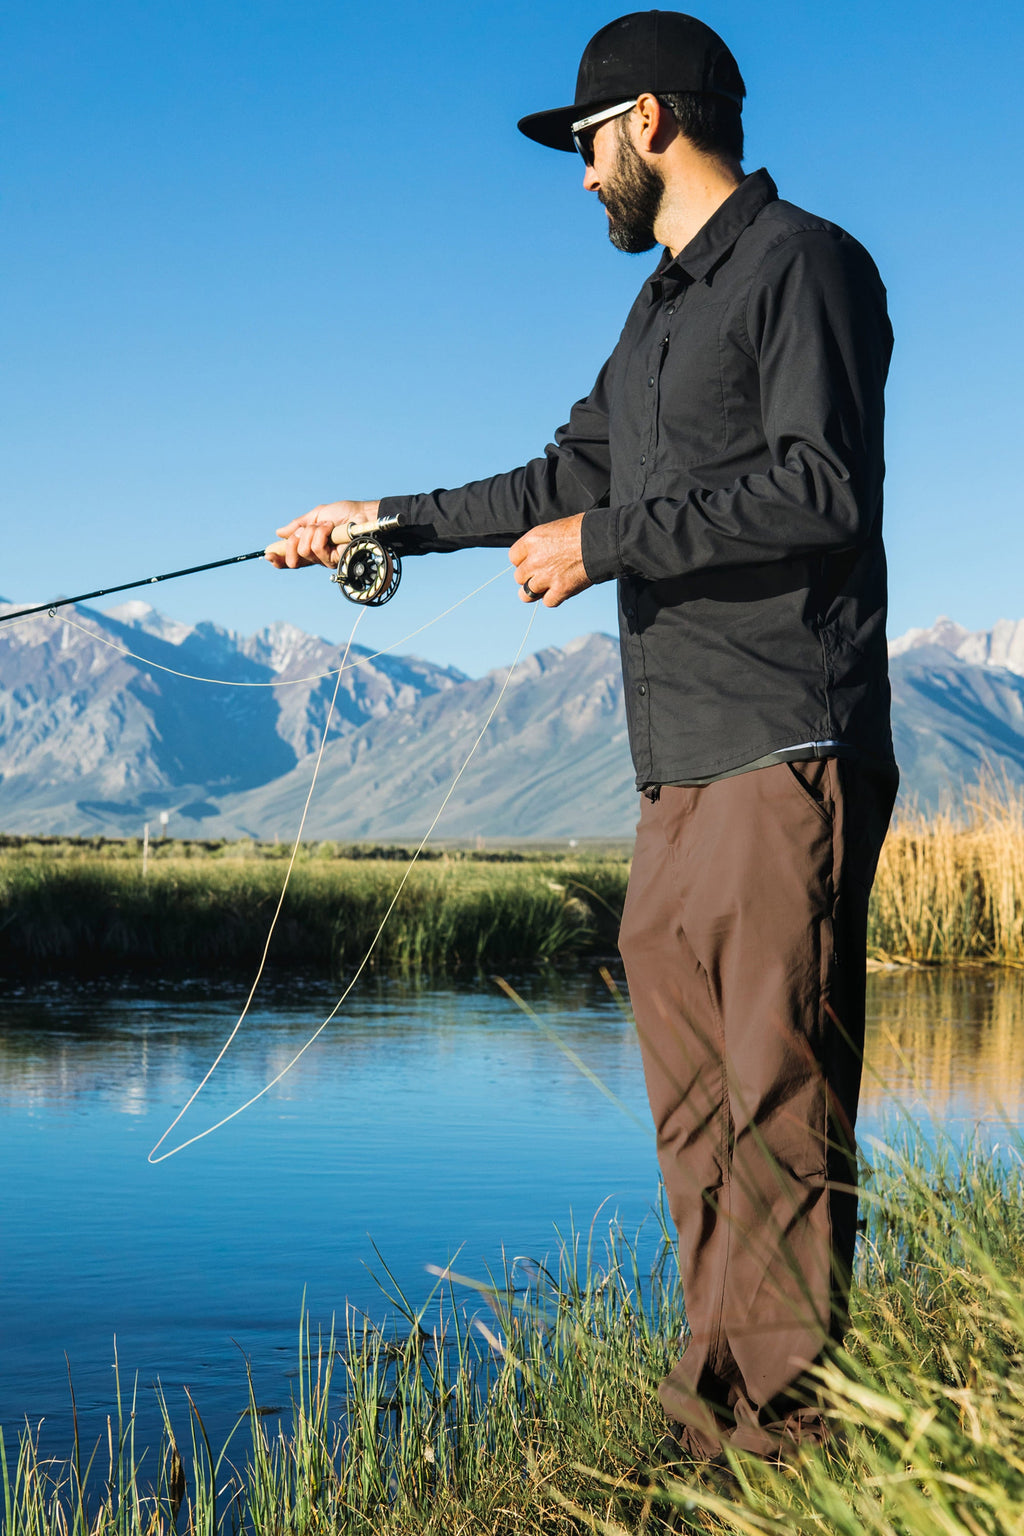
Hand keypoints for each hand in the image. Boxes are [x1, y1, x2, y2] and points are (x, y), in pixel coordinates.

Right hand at [265, 500, 380, 568]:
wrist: (363, 514)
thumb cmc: (345, 513)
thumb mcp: (317, 515)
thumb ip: (298, 525)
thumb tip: (278, 533)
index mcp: (312, 546)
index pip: (293, 558)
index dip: (279, 559)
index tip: (268, 554)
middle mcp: (318, 556)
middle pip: (294, 559)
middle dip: (293, 543)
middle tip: (302, 532)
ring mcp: (327, 560)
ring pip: (305, 551)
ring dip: (312, 533)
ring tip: (326, 525)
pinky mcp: (336, 560)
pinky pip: (318, 548)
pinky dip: (321, 533)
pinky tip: (331, 528)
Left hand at [509, 514, 591, 606]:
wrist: (602, 540)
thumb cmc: (583, 529)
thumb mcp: (554, 528)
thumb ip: (540, 544)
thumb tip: (536, 554)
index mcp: (532, 541)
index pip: (513, 558)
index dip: (523, 561)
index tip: (532, 561)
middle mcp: (535, 560)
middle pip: (519, 577)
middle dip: (529, 577)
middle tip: (544, 573)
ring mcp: (546, 577)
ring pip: (526, 594)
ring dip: (535, 592)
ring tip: (546, 587)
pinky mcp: (561, 590)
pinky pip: (548, 602)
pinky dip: (554, 598)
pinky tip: (561, 590)